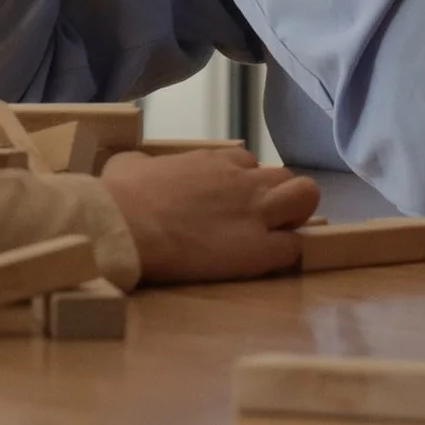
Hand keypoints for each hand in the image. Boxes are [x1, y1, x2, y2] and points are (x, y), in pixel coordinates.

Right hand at [98, 146, 320, 282]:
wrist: (125, 227)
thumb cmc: (119, 196)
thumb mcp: (130, 163)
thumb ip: (146, 163)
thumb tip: (140, 168)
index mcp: (215, 161)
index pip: (249, 164)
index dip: (245, 183)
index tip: (231, 201)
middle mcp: (242, 180)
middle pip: (286, 178)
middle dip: (279, 197)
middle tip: (259, 221)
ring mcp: (255, 212)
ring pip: (305, 199)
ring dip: (294, 218)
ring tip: (273, 238)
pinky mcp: (258, 249)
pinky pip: (294, 248)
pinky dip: (283, 255)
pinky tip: (261, 264)